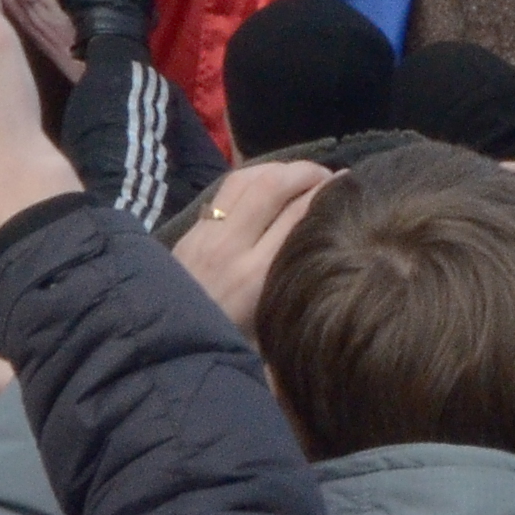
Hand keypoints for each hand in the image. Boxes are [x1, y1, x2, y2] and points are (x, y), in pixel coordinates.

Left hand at [175, 159, 335, 332]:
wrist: (166, 346)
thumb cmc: (227, 345)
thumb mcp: (268, 337)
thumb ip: (295, 299)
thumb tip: (335, 268)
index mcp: (257, 277)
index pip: (297, 216)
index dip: (327, 192)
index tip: (347, 184)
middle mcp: (232, 247)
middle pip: (272, 187)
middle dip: (305, 172)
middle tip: (326, 175)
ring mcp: (207, 234)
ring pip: (245, 179)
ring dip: (277, 168)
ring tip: (298, 174)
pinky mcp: (191, 231)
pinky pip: (224, 190)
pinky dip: (251, 177)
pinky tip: (266, 182)